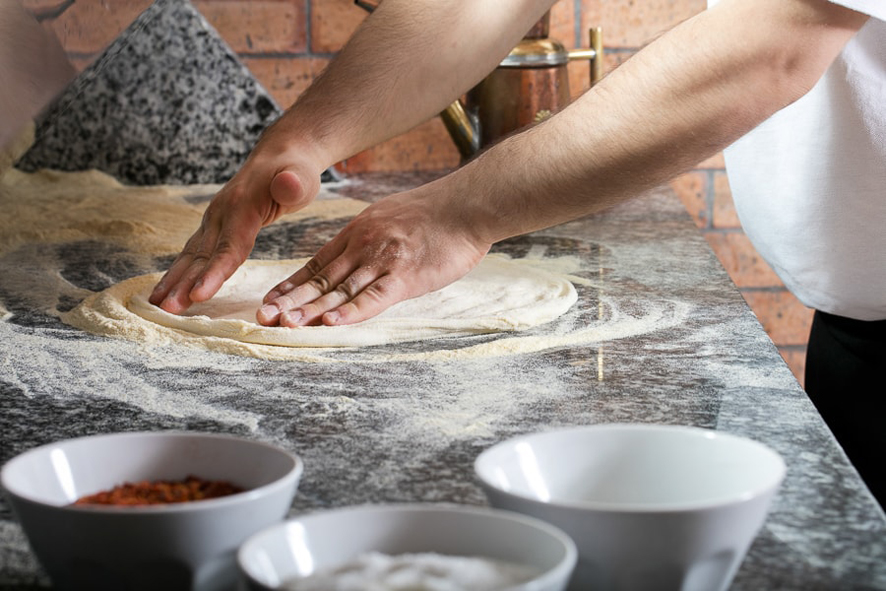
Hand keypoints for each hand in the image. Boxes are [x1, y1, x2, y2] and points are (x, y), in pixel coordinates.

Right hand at [149, 146, 322, 313]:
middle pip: (202, 255)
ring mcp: (215, 219)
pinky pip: (195, 253)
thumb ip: (295, 185)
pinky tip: (168, 289)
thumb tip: (287, 184)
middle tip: (165, 310)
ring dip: (173, 280)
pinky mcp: (214, 226)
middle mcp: (221, 213)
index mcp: (243, 206)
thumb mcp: (304, 177)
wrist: (281, 155)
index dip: (214, 273)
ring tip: (154, 304)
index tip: (197, 295)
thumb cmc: (296, 171)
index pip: (228, 246)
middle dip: (182, 283)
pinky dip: (180, 272)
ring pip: (192, 254)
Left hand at [255, 188, 490, 326]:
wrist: (467, 204)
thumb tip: (359, 255)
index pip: (317, 264)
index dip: (292, 284)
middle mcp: (364, 246)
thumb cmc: (436, 213)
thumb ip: (371, 237)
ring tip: (285, 325)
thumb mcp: (391, 216)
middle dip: (290, 301)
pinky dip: (351, 312)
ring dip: (311, 310)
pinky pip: (374, 298)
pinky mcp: (406, 276)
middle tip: (263, 317)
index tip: (270, 299)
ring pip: (340, 291)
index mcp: (358, 233)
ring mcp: (383, 261)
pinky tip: (331, 324)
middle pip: (321, 280)